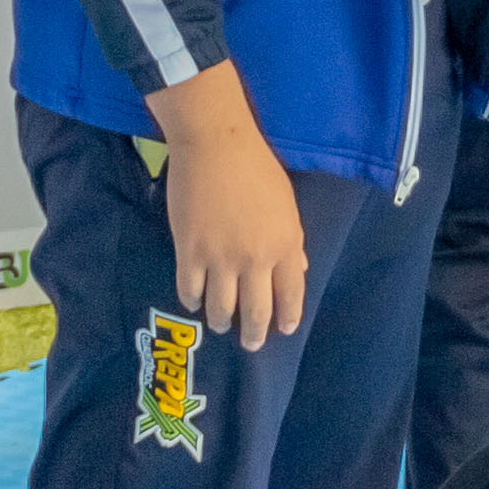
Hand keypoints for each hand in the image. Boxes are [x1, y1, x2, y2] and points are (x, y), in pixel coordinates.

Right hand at [150, 70, 306, 349]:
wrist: (215, 144)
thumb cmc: (256, 167)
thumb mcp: (287, 204)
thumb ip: (292, 241)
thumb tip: (299, 269)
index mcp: (285, 245)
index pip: (291, 295)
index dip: (288, 317)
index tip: (283, 329)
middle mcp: (255, 259)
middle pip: (256, 312)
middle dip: (254, 333)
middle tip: (250, 344)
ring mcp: (220, 259)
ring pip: (221, 308)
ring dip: (222, 321)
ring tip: (220, 324)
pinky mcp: (189, 252)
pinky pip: (190, 290)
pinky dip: (192, 300)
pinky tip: (194, 300)